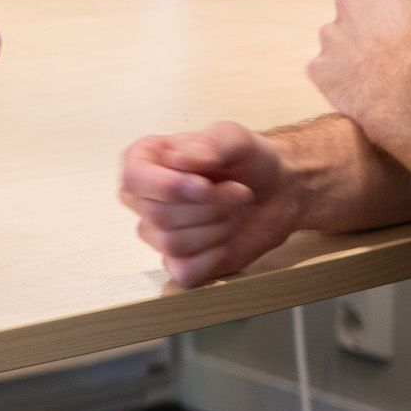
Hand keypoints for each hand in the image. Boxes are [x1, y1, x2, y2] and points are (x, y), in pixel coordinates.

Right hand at [118, 121, 303, 287]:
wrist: (275, 191)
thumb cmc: (248, 159)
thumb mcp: (235, 138)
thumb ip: (210, 143)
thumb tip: (177, 160)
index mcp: (146, 160)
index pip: (135, 178)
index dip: (168, 187)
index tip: (205, 185)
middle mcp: (144, 198)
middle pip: (159, 214)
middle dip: (210, 206)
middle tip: (239, 191)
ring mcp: (158, 233)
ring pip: (173, 244)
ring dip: (217, 228)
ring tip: (234, 210)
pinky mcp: (178, 263)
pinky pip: (185, 271)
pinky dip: (215, 256)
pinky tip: (227, 238)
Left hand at [307, 0, 410, 144]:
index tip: (397, 17)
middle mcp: (346, 3)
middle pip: (350, 6)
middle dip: (364, 22)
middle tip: (388, 47)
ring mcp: (329, 36)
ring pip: (335, 37)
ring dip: (349, 49)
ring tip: (375, 71)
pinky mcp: (318, 67)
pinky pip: (324, 67)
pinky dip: (337, 76)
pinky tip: (359, 88)